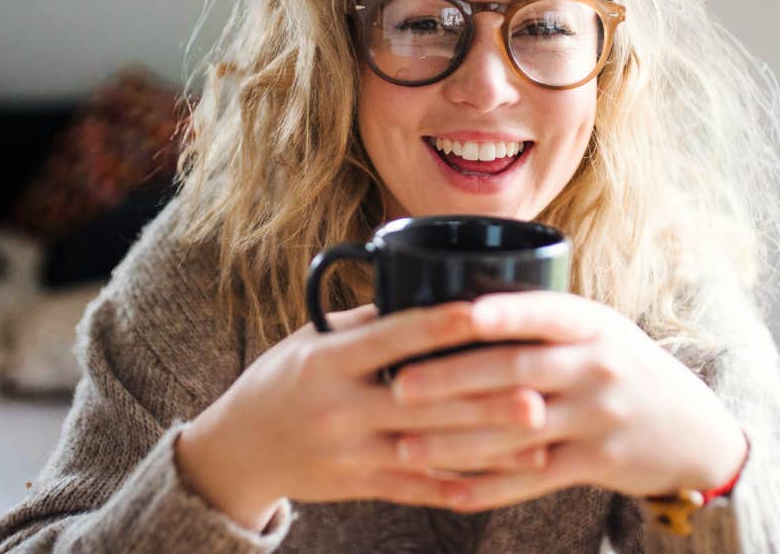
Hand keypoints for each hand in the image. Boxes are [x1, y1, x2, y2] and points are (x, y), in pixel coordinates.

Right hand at [175, 301, 547, 530]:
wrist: (238, 451)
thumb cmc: (283, 380)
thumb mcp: (312, 342)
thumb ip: (367, 324)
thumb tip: (428, 291)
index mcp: (327, 361)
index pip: (390, 338)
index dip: (438, 326)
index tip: (485, 312)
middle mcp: (338, 407)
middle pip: (422, 402)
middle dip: (485, 399)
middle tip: (540, 391)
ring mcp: (349, 452)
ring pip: (430, 450)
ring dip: (489, 446)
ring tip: (540, 435)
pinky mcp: (358, 486)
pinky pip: (418, 489)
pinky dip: (463, 485)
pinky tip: (504, 479)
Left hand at [385, 292, 747, 512]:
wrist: (694, 430)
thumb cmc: (623, 367)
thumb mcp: (599, 331)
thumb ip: (542, 320)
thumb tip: (455, 307)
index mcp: (592, 324)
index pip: (541, 312)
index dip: (498, 314)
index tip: (450, 315)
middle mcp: (598, 367)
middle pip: (517, 372)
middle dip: (453, 380)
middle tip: (400, 386)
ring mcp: (599, 417)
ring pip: (515, 432)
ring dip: (456, 441)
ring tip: (405, 446)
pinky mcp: (597, 463)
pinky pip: (532, 478)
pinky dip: (488, 488)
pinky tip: (448, 491)